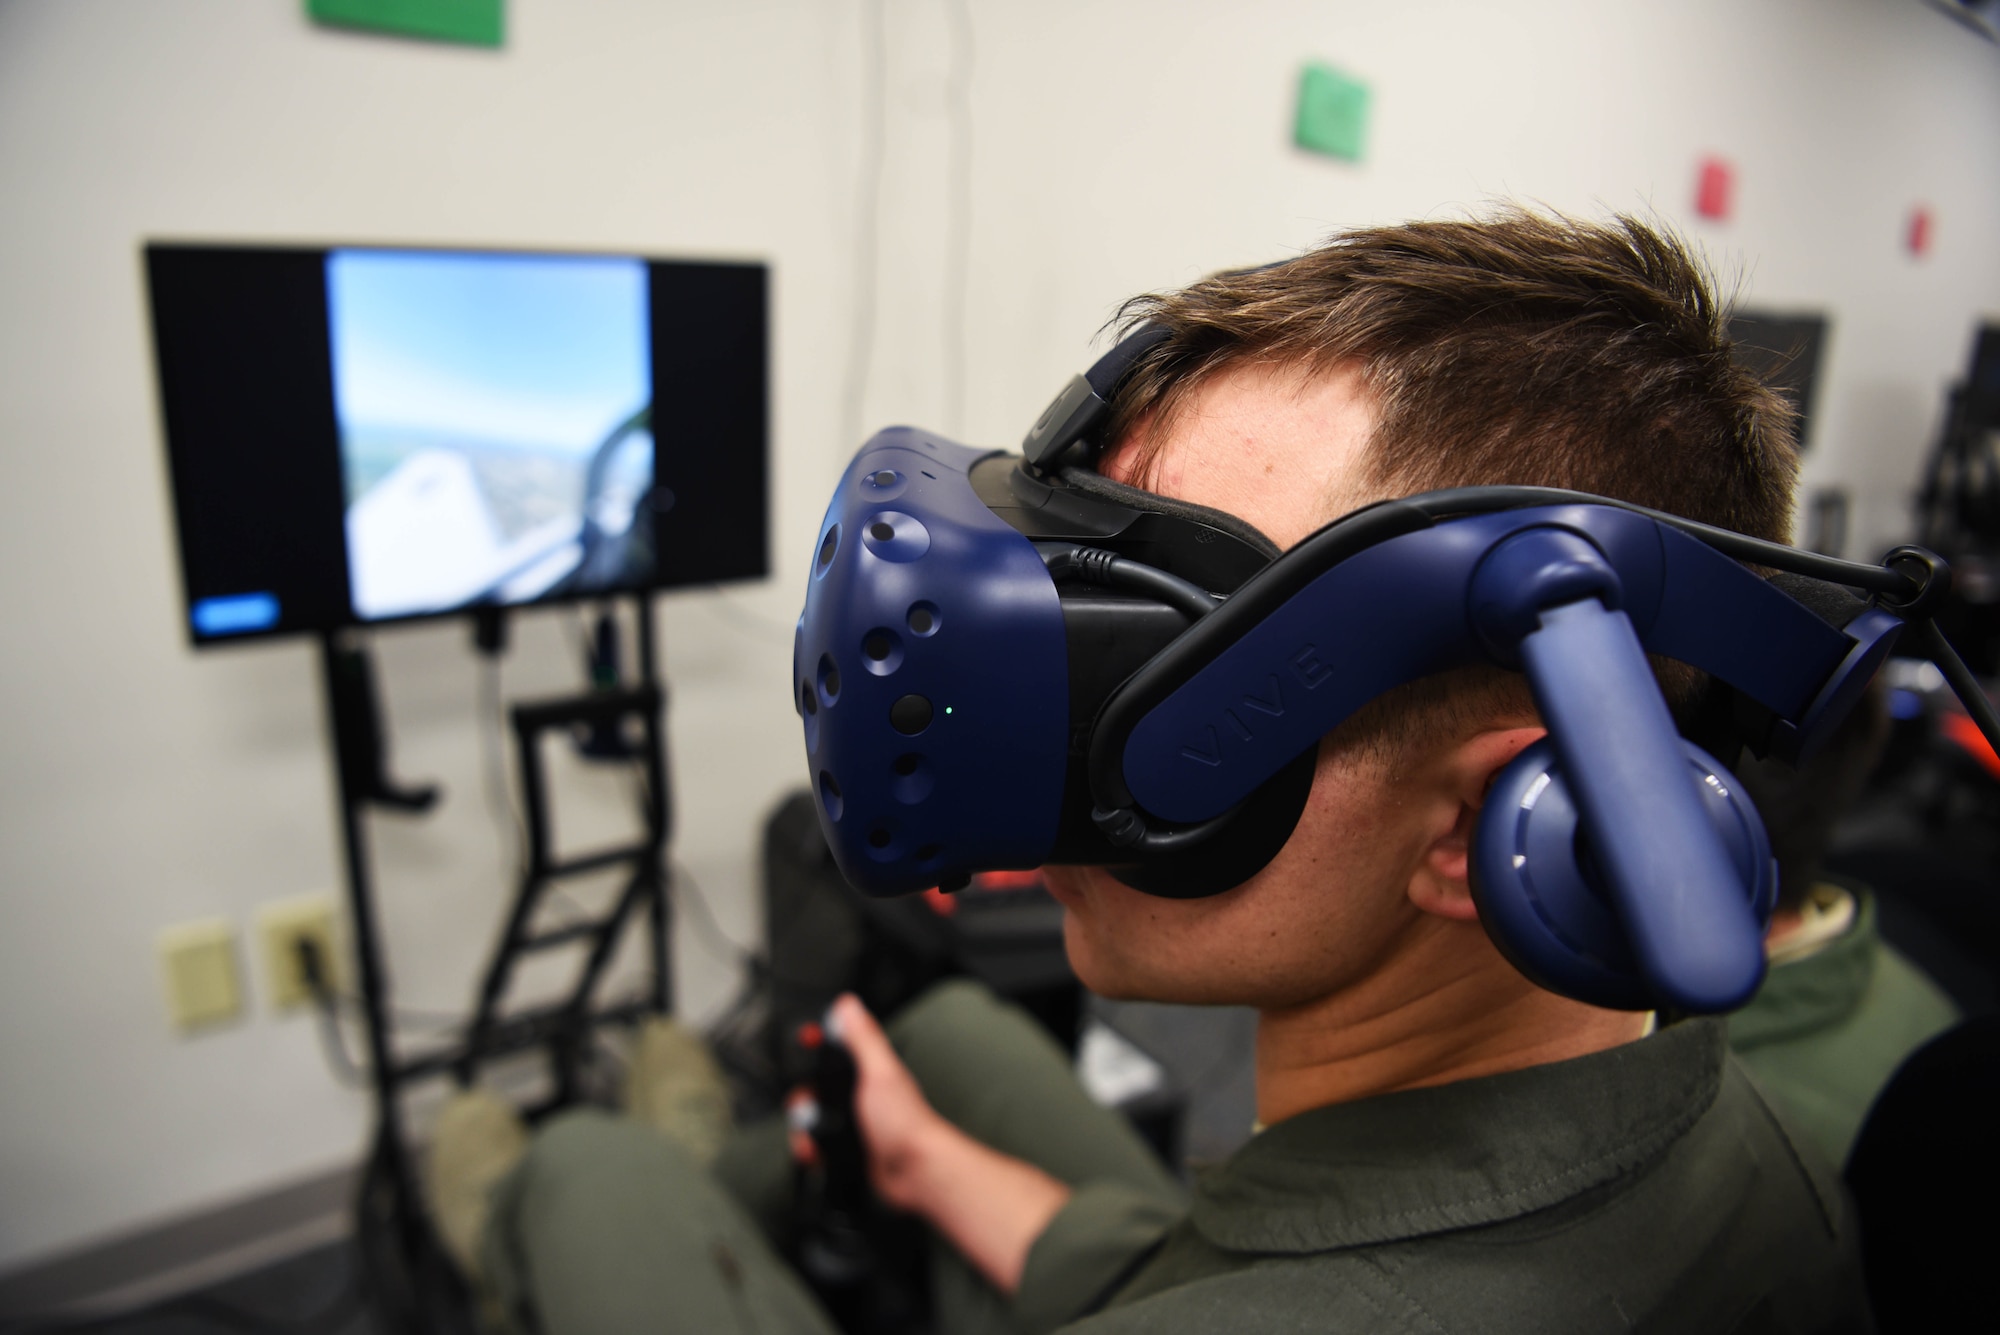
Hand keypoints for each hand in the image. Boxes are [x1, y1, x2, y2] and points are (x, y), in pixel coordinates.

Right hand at [829, 992, 1071, 1293]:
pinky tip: (817, 1153)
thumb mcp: (880, 1072)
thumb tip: (849, 1005)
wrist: (914, 1171)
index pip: (835, 1048)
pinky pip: (817, 1145)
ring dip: (805, 1128)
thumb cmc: (907, 1122)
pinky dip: (812, 1150)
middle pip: (814, 1087)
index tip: (805, 1044)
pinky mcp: (848, 1148)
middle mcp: (859, 1094)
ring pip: (812, 1118)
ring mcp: (853, 1122)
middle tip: (808, 1106)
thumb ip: (863, 1038)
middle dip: (803, 1098)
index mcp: (868, 1070)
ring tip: (812, 1136)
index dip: (816, 1045)